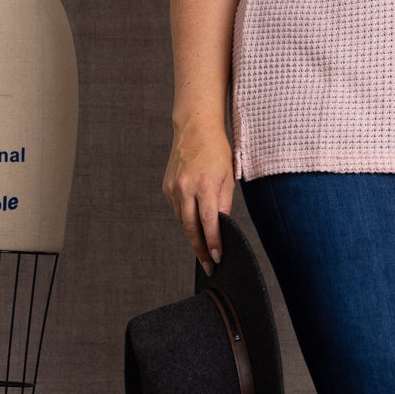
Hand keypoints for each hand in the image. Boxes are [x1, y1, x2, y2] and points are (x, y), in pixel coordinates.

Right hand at [163, 117, 234, 273]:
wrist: (195, 128)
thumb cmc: (217, 150)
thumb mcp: (228, 176)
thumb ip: (225, 203)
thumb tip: (223, 227)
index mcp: (204, 185)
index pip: (209, 222)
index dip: (213, 243)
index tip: (217, 258)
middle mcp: (185, 188)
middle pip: (191, 228)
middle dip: (200, 249)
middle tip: (209, 265)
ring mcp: (173, 188)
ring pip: (183, 221)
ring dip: (193, 236)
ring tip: (204, 250)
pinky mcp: (166, 187)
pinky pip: (178, 210)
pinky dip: (186, 219)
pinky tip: (195, 224)